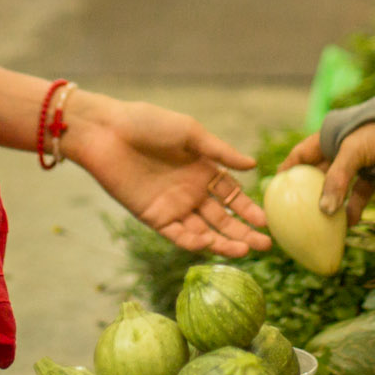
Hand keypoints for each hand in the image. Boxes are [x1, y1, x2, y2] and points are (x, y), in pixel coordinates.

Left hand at [65, 92, 271, 256]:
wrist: (108, 131)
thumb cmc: (149, 123)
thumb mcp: (190, 132)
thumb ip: (220, 152)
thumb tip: (253, 165)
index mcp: (203, 169)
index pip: (232, 195)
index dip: (249, 209)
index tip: (267, 222)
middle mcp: (191, 191)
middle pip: (222, 218)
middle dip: (243, 232)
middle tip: (265, 245)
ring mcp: (173, 206)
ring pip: (203, 231)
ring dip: (223, 243)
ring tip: (244, 251)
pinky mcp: (153, 217)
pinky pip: (177, 234)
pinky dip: (192, 242)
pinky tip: (208, 244)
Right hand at [280, 127, 374, 226]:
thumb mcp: (352, 151)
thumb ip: (337, 179)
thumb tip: (324, 211)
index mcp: (326, 139)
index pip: (300, 156)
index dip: (287, 172)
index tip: (276, 191)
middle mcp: (338, 153)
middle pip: (316, 177)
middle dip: (306, 195)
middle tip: (294, 215)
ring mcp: (356, 166)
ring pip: (337, 190)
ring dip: (330, 207)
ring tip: (319, 226)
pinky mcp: (373, 177)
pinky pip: (358, 196)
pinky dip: (353, 209)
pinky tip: (349, 224)